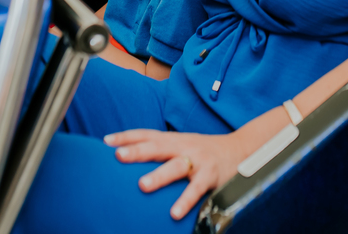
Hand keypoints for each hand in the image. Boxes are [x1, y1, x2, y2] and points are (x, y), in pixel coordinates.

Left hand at [104, 128, 251, 219]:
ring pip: (176, 166)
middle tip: (118, 156)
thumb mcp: (182, 145)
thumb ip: (160, 150)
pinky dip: (185, 200)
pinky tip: (174, 212)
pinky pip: (196, 189)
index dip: (127, 136)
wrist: (241, 149)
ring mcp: (198, 160)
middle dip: (137, 150)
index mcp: (173, 140)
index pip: (147, 134)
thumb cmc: (203, 151)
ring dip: (159, 175)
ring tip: (142, 185)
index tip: (106, 141)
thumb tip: (129, 158)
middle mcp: (183, 146)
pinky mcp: (211, 175)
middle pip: (157, 146)